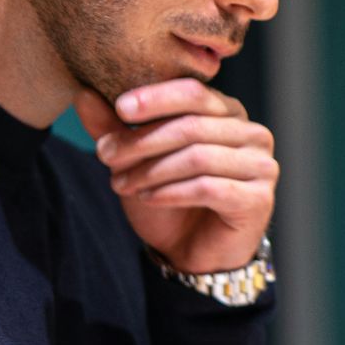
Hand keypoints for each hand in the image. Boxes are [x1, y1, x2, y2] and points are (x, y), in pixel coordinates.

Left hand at [74, 81, 275, 273]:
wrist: (192, 252)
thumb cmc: (169, 199)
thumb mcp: (135, 160)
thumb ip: (114, 128)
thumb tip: (83, 94)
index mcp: (228, 112)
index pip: (194, 92)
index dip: (156, 98)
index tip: (120, 108)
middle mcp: (252, 133)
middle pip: (191, 126)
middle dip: (142, 141)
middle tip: (106, 156)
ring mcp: (261, 165)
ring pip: (197, 156)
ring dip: (152, 170)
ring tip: (121, 184)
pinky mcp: (258, 199)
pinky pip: (209, 188)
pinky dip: (172, 192)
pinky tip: (148, 198)